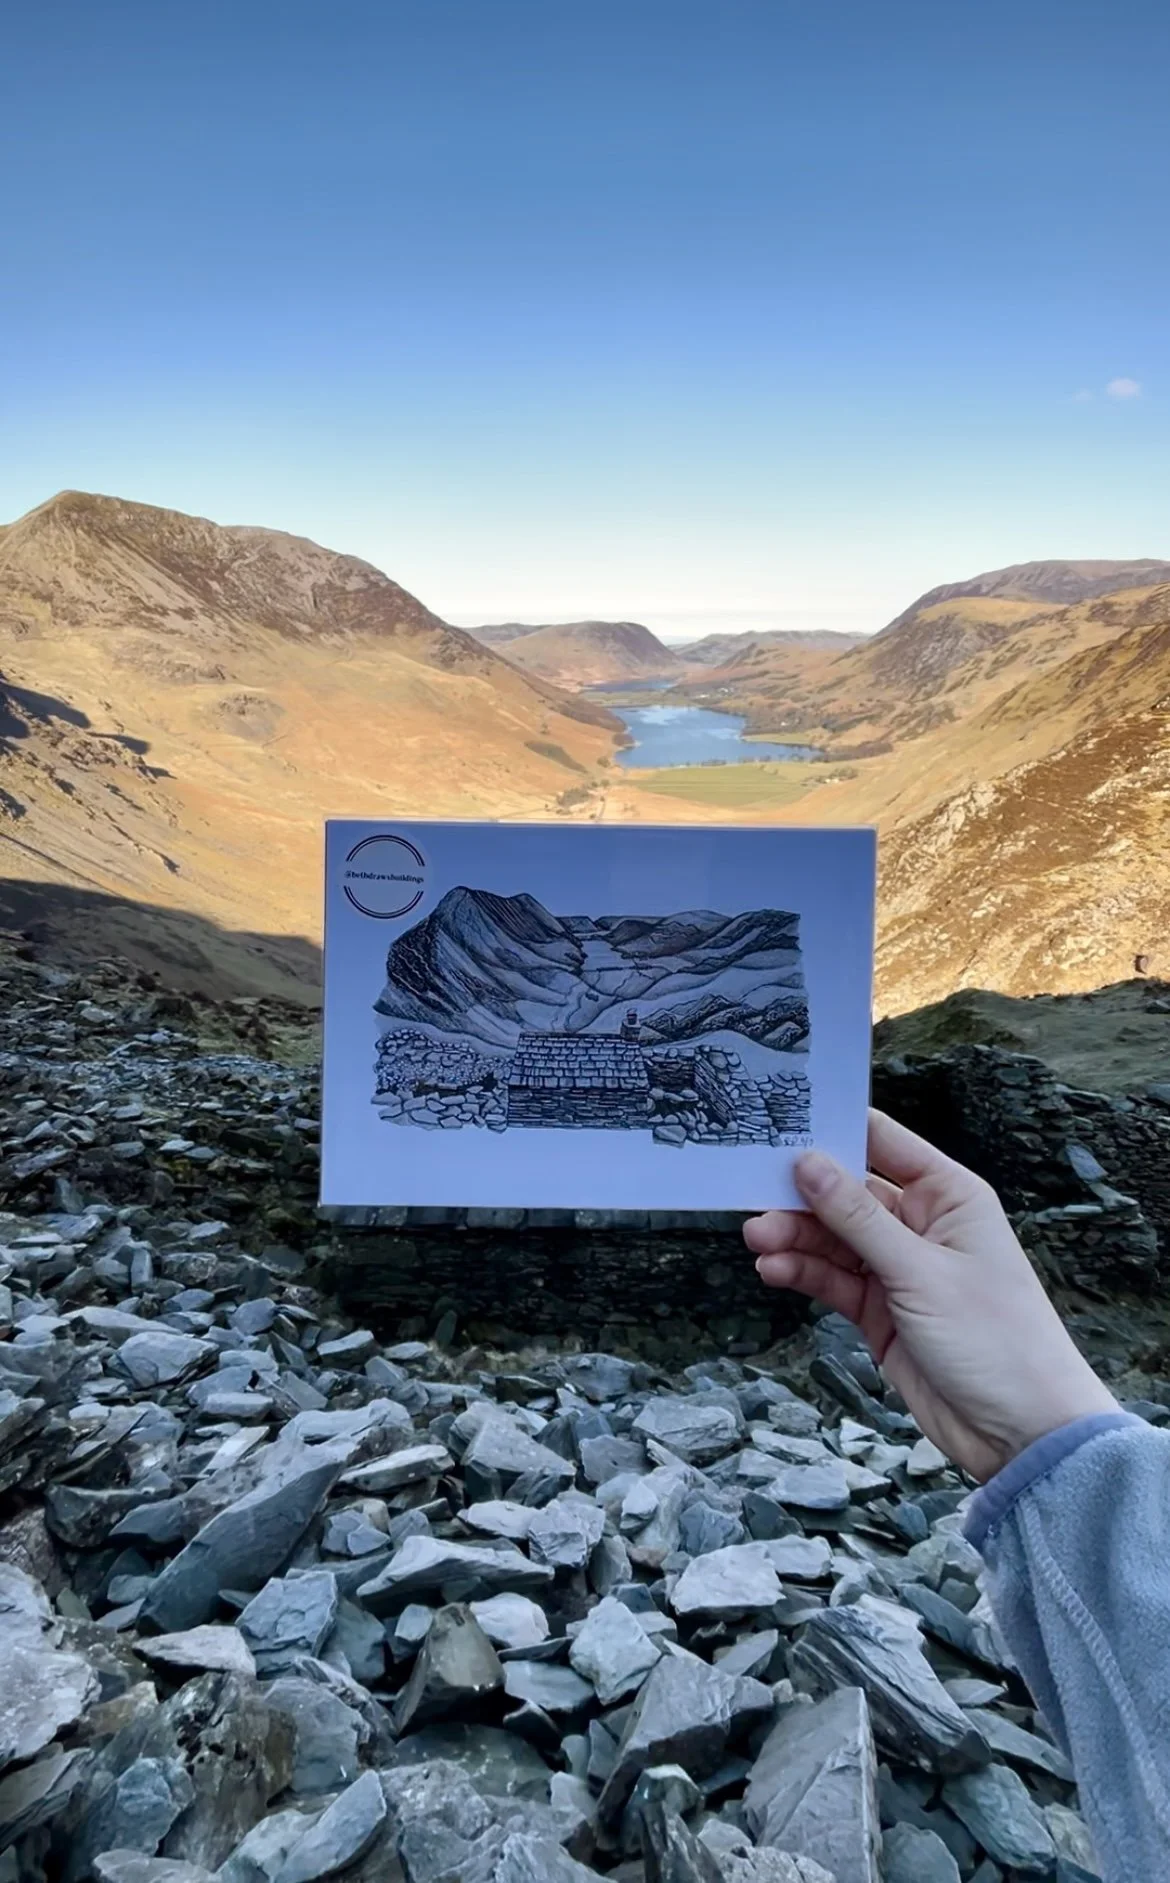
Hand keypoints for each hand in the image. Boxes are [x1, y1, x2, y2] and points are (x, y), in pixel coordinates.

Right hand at [745, 1109, 1117, 1481]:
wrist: (1021, 1432)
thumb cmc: (997, 1341)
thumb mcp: (921, 1272)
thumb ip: (859, 1219)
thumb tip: (809, 1163)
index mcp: (949, 1196)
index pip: (883, 1142)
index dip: (834, 1130)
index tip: (780, 1122)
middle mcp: (922, 1225)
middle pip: (847, 1192)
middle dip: (802, 1195)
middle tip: (755, 1196)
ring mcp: (899, 1269)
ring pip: (833, 1239)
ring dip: (795, 1237)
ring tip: (757, 1240)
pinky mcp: (881, 1311)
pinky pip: (834, 1280)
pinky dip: (803, 1273)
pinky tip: (774, 1269)